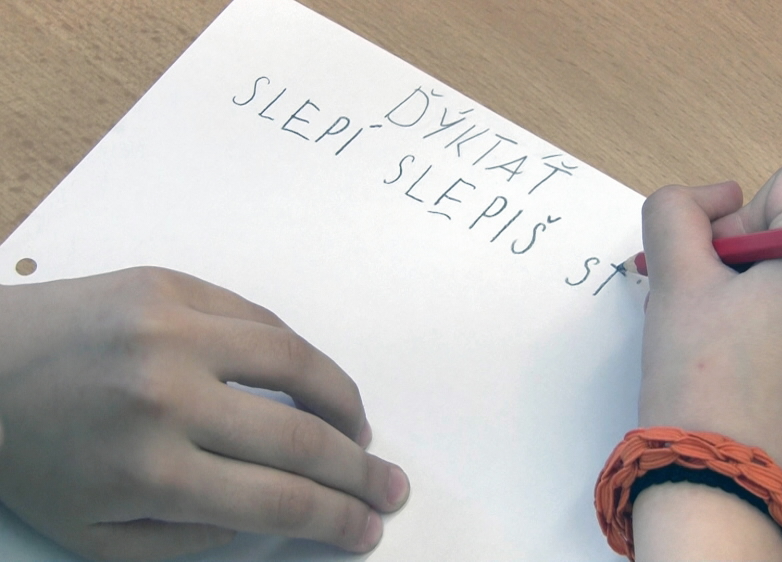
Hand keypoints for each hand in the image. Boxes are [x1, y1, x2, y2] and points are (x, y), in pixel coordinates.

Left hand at [0, 267, 408, 559]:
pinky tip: (310, 383)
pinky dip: (298, 356)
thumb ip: (193, 539)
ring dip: (345, 402)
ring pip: (296, 361)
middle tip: (391, 488)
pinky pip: (259, 319)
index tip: (367, 529)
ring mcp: (171, 327)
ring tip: (360, 432)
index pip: (277, 501)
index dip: (336, 520)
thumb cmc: (30, 458)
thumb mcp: (97, 534)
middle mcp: (168, 392)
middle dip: (360, 472)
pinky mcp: (169, 284)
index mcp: (148, 467)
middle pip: (301, 437)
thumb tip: (278, 518)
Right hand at [639, 162, 781, 496]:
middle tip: (711, 314)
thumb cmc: (699, 382)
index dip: (740, 215)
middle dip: (751, 262)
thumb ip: (676, 212)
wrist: (725, 488)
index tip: (714, 268)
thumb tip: (713, 197)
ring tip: (733, 349)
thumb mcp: (673, 282)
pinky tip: (762, 374)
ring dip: (771, 298)